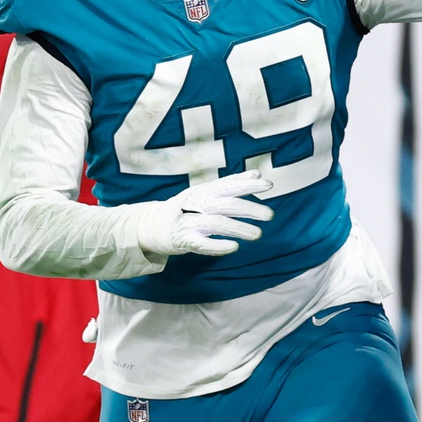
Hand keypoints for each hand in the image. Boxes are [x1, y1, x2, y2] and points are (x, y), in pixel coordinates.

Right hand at [135, 171, 274, 257]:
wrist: (152, 225)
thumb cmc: (186, 208)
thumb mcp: (206, 192)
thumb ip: (231, 184)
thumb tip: (258, 174)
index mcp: (204, 191)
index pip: (228, 185)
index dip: (247, 184)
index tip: (268, 185)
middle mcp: (196, 204)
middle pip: (225, 204)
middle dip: (249, 208)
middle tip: (269, 215)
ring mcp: (189, 222)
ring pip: (216, 223)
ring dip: (238, 228)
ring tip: (257, 234)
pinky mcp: (183, 240)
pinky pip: (202, 244)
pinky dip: (218, 246)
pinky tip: (234, 247)